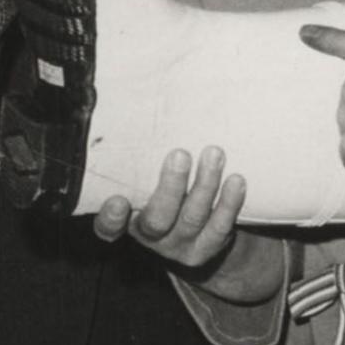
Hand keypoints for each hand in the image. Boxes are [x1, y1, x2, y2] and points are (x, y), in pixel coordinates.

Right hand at [91, 147, 281, 304]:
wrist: (191, 229)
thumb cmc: (158, 187)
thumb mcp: (140, 177)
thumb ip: (137, 156)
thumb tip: (136, 97)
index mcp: (124, 218)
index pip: (108, 226)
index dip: (111, 218)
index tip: (118, 201)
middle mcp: (149, 235)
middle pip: (157, 219)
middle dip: (170, 187)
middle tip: (180, 154)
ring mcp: (179, 244)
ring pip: (192, 218)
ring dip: (205, 185)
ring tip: (214, 154)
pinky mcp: (207, 247)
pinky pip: (220, 228)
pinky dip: (229, 203)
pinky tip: (236, 181)